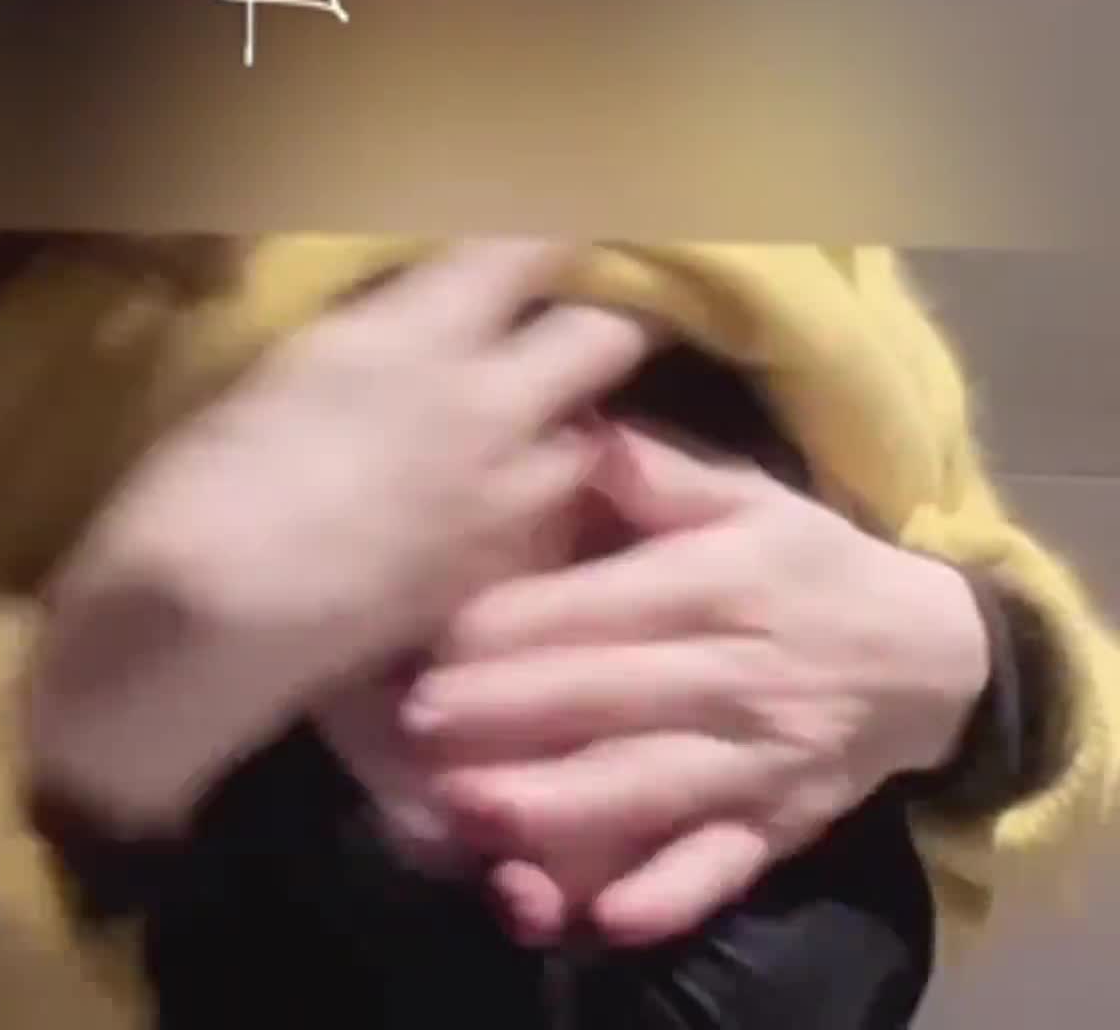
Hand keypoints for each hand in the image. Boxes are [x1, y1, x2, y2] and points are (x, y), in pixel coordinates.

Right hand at [29, 242, 653, 831]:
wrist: (205, 616)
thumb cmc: (208, 473)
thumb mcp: (297, 359)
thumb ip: (383, 325)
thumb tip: (424, 302)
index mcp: (421, 331)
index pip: (530, 245)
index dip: (551, 232)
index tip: (549, 232)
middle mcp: (487, 405)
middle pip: (609, 338)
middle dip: (600, 325)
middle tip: (563, 330)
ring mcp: (505, 500)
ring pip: (593, 441)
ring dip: (569, 428)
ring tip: (521, 434)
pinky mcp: (500, 580)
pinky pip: (550, 527)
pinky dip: (535, 515)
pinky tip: (488, 521)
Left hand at [402, 427, 989, 945]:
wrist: (932, 655)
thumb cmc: (810, 562)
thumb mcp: (748, 495)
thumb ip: (662, 470)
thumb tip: (583, 430)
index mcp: (720, 580)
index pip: (607, 604)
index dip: (519, 621)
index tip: (434, 632)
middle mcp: (737, 671)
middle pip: (613, 695)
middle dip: (510, 711)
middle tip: (414, 722)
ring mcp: (760, 759)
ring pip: (651, 787)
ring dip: (562, 806)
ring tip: (472, 812)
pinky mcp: (780, 826)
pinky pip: (723, 867)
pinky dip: (669, 894)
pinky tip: (605, 915)